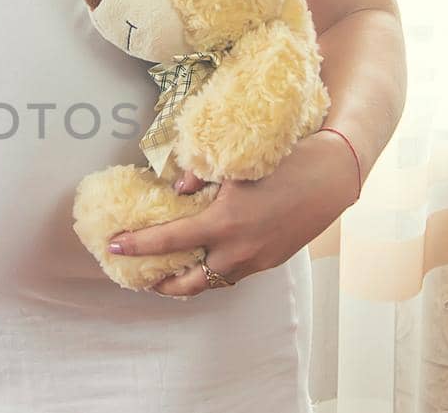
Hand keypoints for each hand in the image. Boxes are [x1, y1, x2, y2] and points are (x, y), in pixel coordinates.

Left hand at [106, 131, 359, 296]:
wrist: (334, 176)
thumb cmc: (285, 162)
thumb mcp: (236, 164)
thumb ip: (199, 176)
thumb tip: (176, 190)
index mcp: (224, 225)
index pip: (169, 242)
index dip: (137, 245)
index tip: (113, 246)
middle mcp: (238, 251)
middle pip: (189, 283)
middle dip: (162, 285)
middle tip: (142, 277)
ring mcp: (257, 261)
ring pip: (214, 282)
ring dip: (189, 281)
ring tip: (170, 274)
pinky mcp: (271, 261)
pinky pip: (235, 274)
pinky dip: (215, 272)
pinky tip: (208, 260)